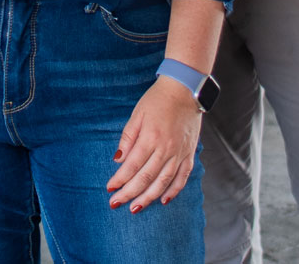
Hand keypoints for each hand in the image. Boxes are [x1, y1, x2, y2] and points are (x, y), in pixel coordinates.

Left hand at [106, 77, 200, 211]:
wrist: (185, 90)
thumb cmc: (157, 100)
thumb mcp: (137, 114)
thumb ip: (127, 138)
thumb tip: (118, 160)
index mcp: (150, 137)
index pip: (132, 165)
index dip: (120, 179)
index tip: (109, 189)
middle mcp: (166, 148)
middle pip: (146, 177)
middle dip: (130, 193)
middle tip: (116, 203)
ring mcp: (179, 152)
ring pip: (163, 182)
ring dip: (148, 197)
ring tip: (136, 208)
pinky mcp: (189, 153)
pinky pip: (182, 177)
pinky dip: (174, 190)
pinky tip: (163, 200)